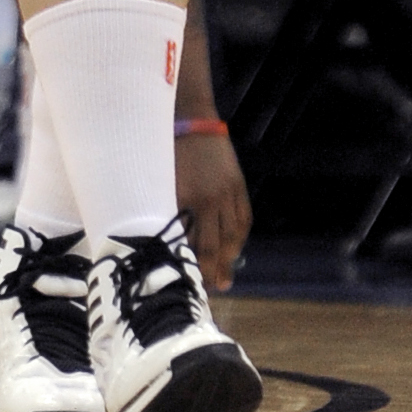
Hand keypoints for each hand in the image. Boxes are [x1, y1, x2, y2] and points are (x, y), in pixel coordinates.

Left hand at [175, 129, 250, 292]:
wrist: (192, 123)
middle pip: (220, 243)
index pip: (202, 244)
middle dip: (218, 268)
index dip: (201, 266)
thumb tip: (173, 242)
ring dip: (232, 255)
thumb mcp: (166, 186)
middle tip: (218, 287)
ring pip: (235, 232)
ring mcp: (230, 191)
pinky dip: (241, 234)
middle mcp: (216, 199)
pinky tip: (236, 246)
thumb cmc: (171, 156)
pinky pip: (244, 216)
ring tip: (228, 273)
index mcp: (195, 201)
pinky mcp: (238, 183)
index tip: (198, 283)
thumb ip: (172, 213)